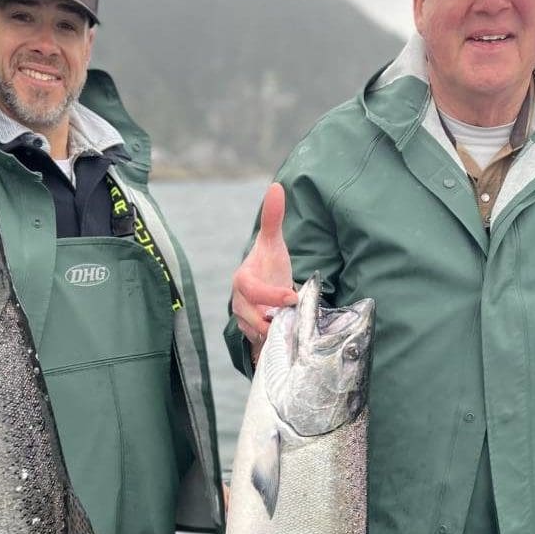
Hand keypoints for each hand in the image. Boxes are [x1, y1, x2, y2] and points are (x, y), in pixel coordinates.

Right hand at [230, 183, 297, 357]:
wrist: (266, 291)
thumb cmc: (269, 265)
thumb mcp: (273, 243)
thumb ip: (272, 218)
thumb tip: (276, 186)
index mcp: (242, 281)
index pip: (250, 290)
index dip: (270, 294)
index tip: (292, 296)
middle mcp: (239, 304)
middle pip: (250, 318)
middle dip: (271, 321)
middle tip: (294, 320)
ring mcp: (244, 323)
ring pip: (257, 335)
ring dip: (276, 335)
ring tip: (295, 333)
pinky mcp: (253, 338)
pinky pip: (262, 346)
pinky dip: (275, 347)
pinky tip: (291, 345)